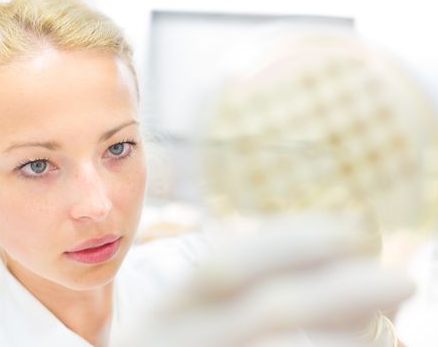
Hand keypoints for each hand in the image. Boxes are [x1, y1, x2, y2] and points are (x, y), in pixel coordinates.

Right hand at [113, 213, 413, 346]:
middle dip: (338, 291)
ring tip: (388, 325)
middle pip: (264, 311)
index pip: (226, 264)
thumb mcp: (188, 324)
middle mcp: (172, 342)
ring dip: (343, 339)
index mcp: (164, 312)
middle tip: (403, 278)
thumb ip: (239, 297)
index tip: (354, 232)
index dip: (293, 242)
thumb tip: (333, 273)